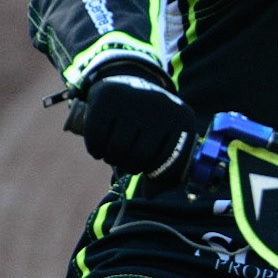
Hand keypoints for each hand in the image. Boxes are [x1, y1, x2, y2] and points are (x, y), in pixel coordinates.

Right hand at [72, 69, 199, 180]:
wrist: (128, 82)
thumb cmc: (149, 122)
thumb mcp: (166, 138)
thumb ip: (165, 169)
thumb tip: (151, 195)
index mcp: (182, 117)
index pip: (170, 161)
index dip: (157, 173)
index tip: (149, 169)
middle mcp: (160, 105)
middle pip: (140, 157)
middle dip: (131, 165)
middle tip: (128, 159)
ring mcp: (133, 100)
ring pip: (117, 150)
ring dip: (112, 159)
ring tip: (115, 152)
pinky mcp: (107, 98)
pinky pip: (96, 138)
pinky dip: (95, 149)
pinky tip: (100, 145)